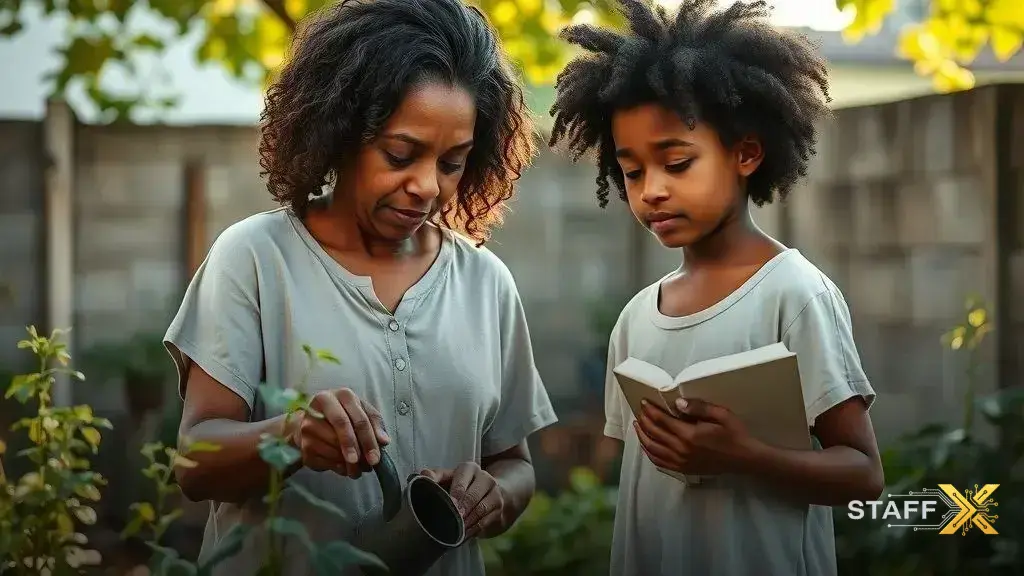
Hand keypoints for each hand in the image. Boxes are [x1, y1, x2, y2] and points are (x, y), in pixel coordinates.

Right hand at [291, 388, 389, 477]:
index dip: (368, 439)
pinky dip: (338, 466)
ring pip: (333, 446)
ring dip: (349, 463)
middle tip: (366, 465)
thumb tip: (384, 441)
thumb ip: (375, 423)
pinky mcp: (304, 443)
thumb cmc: (342, 415)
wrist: (312, 422)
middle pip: (343, 428)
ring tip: (359, 468)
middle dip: (357, 449)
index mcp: (342, 395)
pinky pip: (324, 459)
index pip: (358, 418)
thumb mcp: (361, 412)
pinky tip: (345, 466)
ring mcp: (309, 424)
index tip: (375, 457)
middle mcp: (323, 404)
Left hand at [421, 463, 503, 539]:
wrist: (487, 494)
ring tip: (457, 529)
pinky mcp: (499, 508)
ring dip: (467, 521)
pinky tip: (465, 534)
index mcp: (469, 468)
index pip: (462, 479)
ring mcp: (494, 493)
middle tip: (453, 519)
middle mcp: (484, 478)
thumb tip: (423, 475)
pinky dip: (474, 529)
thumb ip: (434, 476)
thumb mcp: (447, 478)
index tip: (450, 503)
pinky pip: (486, 520)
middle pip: (473, 495)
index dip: (455, 492)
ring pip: (481, 509)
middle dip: (462, 509)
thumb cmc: (460, 486)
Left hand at [634, 398, 757, 475]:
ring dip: (642, 436)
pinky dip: (649, 453)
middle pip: (654, 433)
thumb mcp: (721, 414)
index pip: (662, 420)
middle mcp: (681, 450)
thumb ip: (699, 407)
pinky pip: (659, 462)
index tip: (643, 402)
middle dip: (644, 420)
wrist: (744, 458)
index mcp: (690, 435)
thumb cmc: (734, 434)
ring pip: (653, 449)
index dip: (650, 410)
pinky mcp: (683, 469)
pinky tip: (646, 445)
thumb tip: (678, 402)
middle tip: (639, 411)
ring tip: (638, 425)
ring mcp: (681, 462)